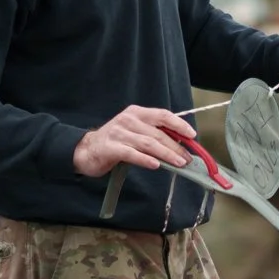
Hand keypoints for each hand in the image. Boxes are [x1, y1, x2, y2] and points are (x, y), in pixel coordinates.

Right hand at [73, 106, 196, 177]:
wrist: (86, 150)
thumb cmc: (115, 142)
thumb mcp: (134, 132)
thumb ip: (153, 134)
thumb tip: (179, 144)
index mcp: (136, 112)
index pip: (162, 115)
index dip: (179, 124)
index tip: (192, 135)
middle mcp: (128, 120)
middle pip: (158, 133)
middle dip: (176, 146)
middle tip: (188, 158)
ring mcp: (118, 133)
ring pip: (148, 144)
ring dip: (166, 154)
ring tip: (179, 163)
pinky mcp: (110, 148)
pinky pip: (132, 154)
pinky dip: (145, 160)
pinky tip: (156, 165)